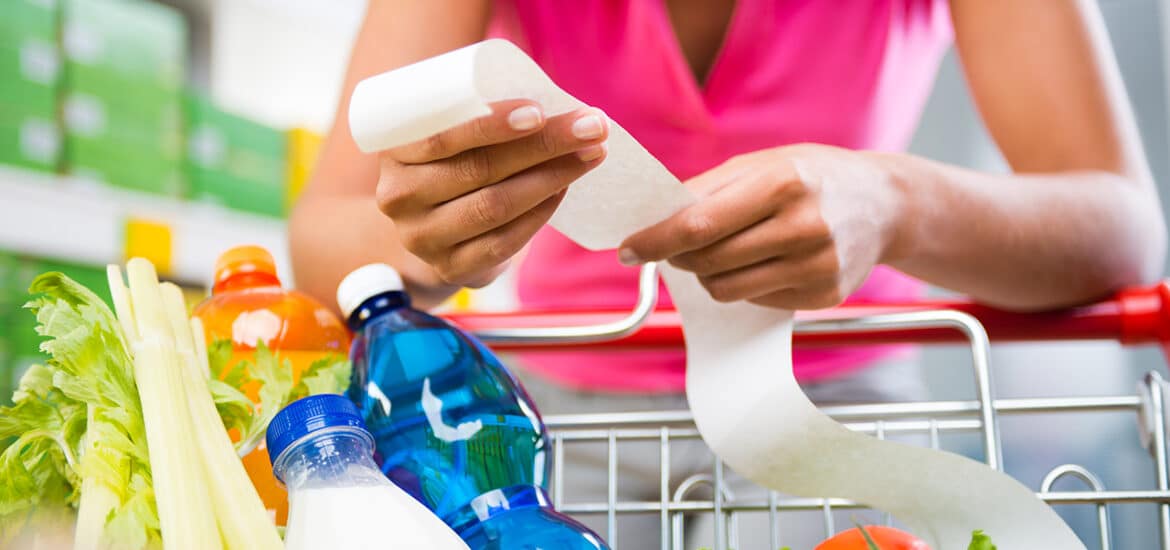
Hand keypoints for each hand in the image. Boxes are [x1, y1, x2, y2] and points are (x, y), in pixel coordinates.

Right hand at [377, 100, 608, 286]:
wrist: (430, 229)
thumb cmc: (452, 164)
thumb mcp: (450, 137)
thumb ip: (478, 118)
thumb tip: (555, 103)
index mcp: (393, 153)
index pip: (442, 138)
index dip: (492, 126)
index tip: (540, 110)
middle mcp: (399, 198)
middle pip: (479, 170)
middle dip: (543, 145)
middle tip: (591, 127)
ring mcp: (423, 239)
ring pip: (496, 206)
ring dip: (552, 177)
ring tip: (590, 154)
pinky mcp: (451, 268)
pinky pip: (505, 241)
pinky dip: (541, 212)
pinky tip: (564, 189)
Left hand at [619, 144, 907, 308]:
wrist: (885, 203)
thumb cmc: (812, 177)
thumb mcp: (763, 164)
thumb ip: (707, 189)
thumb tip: (652, 218)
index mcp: (783, 183)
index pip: (699, 225)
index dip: (654, 240)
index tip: (626, 249)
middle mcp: (804, 227)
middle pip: (708, 261)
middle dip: (678, 256)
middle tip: (674, 246)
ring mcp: (817, 266)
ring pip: (726, 288)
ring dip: (707, 273)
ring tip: (720, 251)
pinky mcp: (824, 295)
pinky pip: (754, 300)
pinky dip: (744, 283)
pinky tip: (762, 261)